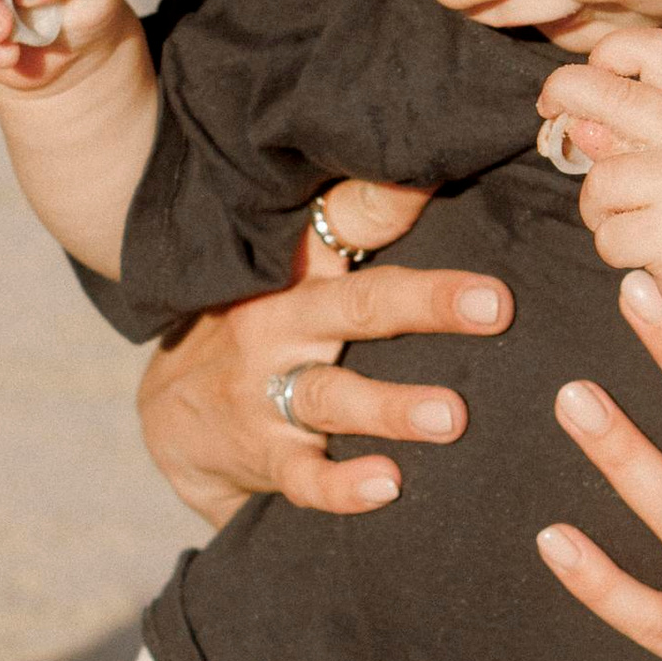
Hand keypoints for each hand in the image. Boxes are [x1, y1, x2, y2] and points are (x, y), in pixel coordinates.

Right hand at [137, 179, 511, 528]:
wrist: (167, 416)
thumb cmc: (259, 332)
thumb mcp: (290, 275)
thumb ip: (354, 236)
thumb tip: (440, 184)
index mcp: (297, 271)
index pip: (341, 220)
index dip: (385, 196)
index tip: (434, 174)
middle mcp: (281, 321)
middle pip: (356, 305)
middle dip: (426, 302)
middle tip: (494, 305)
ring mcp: (264, 390)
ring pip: (332, 394)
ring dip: (392, 405)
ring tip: (451, 417)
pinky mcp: (260, 454)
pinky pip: (302, 475)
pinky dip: (343, 485)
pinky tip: (387, 486)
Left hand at [536, 28, 661, 329]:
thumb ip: (645, 129)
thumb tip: (578, 123)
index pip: (651, 48)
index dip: (608, 53)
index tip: (591, 74)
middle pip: (601, 95)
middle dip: (560, 96)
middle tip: (555, 118)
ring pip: (599, 184)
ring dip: (602, 210)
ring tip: (639, 220)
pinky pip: (608, 236)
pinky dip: (619, 250)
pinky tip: (653, 252)